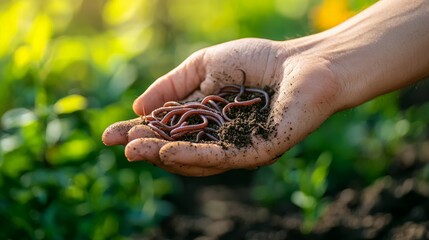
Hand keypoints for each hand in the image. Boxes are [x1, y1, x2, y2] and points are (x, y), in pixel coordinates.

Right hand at [102, 38, 342, 175]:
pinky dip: (192, 157)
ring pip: (195, 160)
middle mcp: (217, 139)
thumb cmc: (256, 60)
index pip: (167, 129)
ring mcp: (236, 149)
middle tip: (121, 146)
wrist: (303, 61)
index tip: (110, 135)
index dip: (139, 132)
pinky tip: (167, 153)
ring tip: (135, 150)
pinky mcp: (256, 152)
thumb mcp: (204, 66)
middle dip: (148, 148)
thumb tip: (139, 107)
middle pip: (177, 149)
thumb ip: (172, 85)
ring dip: (163, 156)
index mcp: (204, 119)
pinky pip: (221, 158)